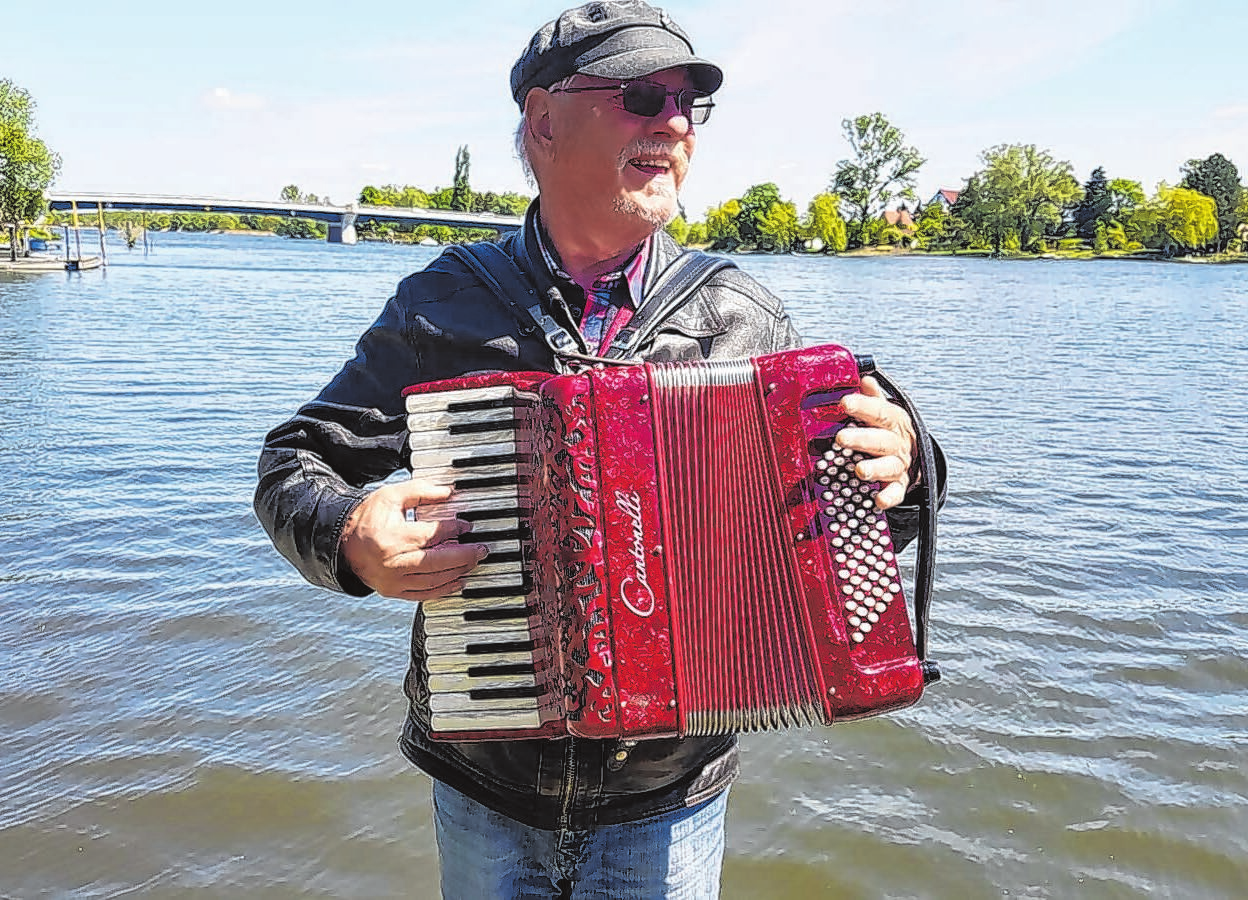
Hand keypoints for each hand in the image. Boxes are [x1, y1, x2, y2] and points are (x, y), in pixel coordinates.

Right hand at [339, 478, 487, 601]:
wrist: (342, 545)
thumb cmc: (366, 519)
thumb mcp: (391, 497)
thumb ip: (421, 491)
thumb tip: (449, 492)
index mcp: (392, 538)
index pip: (432, 535)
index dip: (454, 529)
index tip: (467, 525)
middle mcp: (393, 563)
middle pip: (438, 561)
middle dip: (464, 555)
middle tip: (482, 549)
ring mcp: (393, 581)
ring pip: (434, 580)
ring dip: (458, 572)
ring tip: (473, 562)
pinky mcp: (394, 592)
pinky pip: (425, 594)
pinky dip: (444, 589)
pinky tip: (458, 581)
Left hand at [836, 376, 916, 510]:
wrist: (915, 455)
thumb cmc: (888, 431)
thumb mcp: (884, 411)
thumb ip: (872, 398)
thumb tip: (863, 377)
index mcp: (892, 421)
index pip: (878, 411)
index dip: (862, 406)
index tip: (844, 403)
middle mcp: (897, 443)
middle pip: (880, 440)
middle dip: (861, 439)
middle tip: (841, 437)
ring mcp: (899, 465)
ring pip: (888, 466)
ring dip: (874, 468)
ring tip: (859, 471)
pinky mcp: (900, 485)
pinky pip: (896, 492)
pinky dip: (888, 497)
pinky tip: (878, 501)